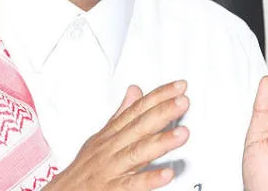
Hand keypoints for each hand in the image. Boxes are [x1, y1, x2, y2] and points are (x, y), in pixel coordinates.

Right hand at [44, 81, 189, 190]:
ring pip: (137, 153)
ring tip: (183, 133)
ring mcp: (112, 168)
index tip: (179, 87)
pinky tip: (167, 174)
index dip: (159, 97)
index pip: (137, 110)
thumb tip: (135, 91)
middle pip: (139, 127)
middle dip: (162, 112)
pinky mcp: (112, 189)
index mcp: (112, 134)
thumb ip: (122, 114)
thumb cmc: (85, 168)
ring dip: (161, 142)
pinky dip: (149, 179)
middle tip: (182, 101)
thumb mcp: (101, 136)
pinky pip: (132, 185)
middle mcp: (112, 148)